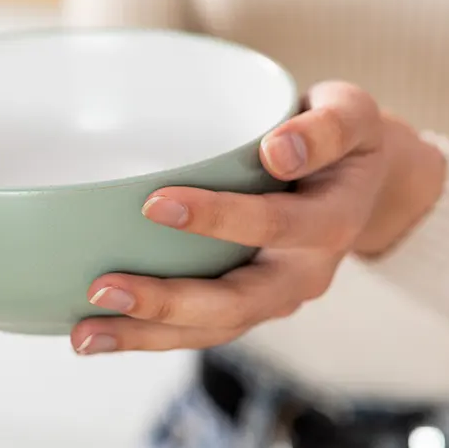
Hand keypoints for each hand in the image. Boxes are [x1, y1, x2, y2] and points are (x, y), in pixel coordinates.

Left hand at [71, 81, 446, 354]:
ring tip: (84, 334)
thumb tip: (278, 150)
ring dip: (146, 334)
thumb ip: (325, 126)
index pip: (273, 225)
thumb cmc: (344, 140)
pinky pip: (200, 330)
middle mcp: (303, 273)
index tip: (153, 203)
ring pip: (212, 329)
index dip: (218, 218)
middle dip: (167, 300)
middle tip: (102, 287)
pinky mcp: (248, 305)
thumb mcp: (351, 113)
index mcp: (330, 223)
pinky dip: (149, 336)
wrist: (364, 183)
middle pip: (236, 302)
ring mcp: (274, 297)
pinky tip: (97, 332)